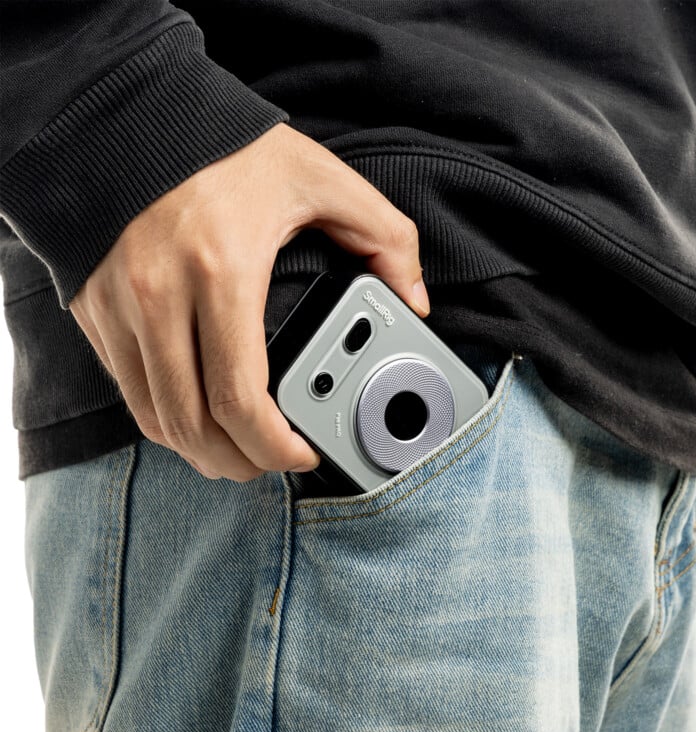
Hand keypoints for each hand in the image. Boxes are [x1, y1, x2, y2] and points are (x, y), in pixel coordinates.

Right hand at [69, 123, 428, 480]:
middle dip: (237, 463)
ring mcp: (119, 307)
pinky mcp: (94, 310)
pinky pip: (126, 390)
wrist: (127, 116)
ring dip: (198, 450)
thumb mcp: (319, 178)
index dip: (272, 446)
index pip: (239, 398)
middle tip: (270, 463)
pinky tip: (195, 415)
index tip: (300, 454)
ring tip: (236, 451)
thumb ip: (384, 235)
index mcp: (222, 271)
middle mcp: (160, 297)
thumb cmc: (224, 147)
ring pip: (155, 418)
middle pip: (192, 425)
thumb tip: (413, 297)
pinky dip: (164, 418)